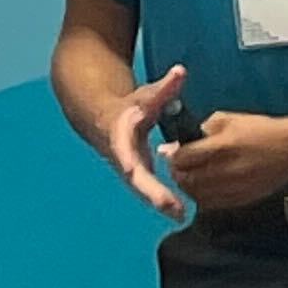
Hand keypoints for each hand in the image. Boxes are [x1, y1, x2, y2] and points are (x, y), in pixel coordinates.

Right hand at [103, 65, 191, 217]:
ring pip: (145, 190)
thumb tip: (181, 71)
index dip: (129, 161)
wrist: (106, 121)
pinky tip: (181, 213)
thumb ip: (165, 87)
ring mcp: (132, 171)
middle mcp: (124, 159)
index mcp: (122, 138)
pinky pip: (152, 191)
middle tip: (171, 207)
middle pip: (137, 179)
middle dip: (152, 193)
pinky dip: (165, 202)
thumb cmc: (129, 107)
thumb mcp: (146, 96)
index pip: (124, 151)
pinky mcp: (141, 178)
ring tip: (180, 215)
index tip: (132, 170)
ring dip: (161, 203)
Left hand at [169, 111, 287, 212]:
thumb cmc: (260, 131)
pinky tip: (206, 187)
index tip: (174, 153)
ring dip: (189, 187)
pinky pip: (211, 204)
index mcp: (221, 146)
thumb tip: (178, 143)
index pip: (183, 158)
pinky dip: (203, 197)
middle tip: (179, 166)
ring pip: (196, 195)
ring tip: (192, 176)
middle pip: (186, 180)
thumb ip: (201, 130)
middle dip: (178, 173)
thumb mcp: (228, 120)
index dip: (174, 157)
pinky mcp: (240, 200)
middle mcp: (226, 170)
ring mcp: (233, 188)